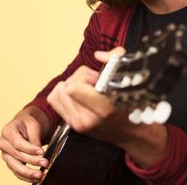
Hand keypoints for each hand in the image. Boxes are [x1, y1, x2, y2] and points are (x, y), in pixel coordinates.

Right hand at [0, 107, 48, 182]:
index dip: (29, 149)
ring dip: (28, 173)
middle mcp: (3, 144)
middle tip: (44, 163)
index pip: (17, 143)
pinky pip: (17, 172)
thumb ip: (35, 137)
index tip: (41, 152)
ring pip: (15, 167)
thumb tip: (39, 153)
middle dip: (31, 161)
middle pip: (17, 156)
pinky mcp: (10, 162)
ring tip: (40, 175)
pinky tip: (36, 179)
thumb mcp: (32, 124)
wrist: (23, 126)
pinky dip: (27, 177)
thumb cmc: (27, 123)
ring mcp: (6, 155)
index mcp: (8, 131)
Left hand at [47, 46, 167, 166]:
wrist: (131, 131)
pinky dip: (63, 93)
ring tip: (86, 89)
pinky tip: (77, 95)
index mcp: (104, 108)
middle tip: (93, 83)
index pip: (73, 88)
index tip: (98, 79)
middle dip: (78, 79)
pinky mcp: (73, 126)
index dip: (85, 76)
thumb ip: (115, 58)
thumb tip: (98, 55)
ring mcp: (79, 125)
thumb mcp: (128, 77)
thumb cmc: (129, 103)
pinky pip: (54, 100)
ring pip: (58, 92)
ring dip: (71, 86)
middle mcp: (88, 120)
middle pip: (66, 87)